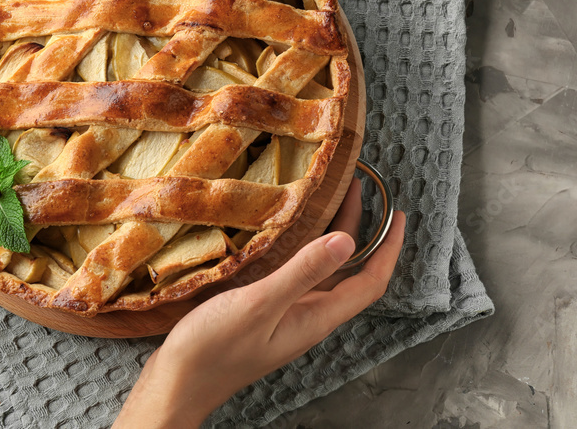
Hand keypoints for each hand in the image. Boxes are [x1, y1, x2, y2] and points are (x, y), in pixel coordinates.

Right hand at [115, 178, 405, 427]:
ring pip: (323, 271)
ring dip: (333, 237)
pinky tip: (289, 231)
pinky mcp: (264, 312)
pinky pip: (297, 274)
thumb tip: (347, 240)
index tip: (399, 214)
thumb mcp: (260, 304)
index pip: (369, 282)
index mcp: (316, 317)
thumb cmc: (214, 350)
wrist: (177, 383)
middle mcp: (308, 316)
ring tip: (332, 201)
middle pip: (349, 272)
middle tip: (362, 192)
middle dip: (363, 233)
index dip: (389, 248)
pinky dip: (304, 247)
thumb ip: (302, 271)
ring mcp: (286, 315)